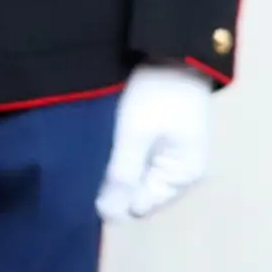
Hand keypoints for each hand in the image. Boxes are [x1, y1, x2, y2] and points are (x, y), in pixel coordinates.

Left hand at [100, 63, 217, 219]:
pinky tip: (108, 145)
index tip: (87, 182)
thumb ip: (123, 176)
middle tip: (90, 164)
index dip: (112, 198)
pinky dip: (124, 157)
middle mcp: (183, 174)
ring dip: (118, 170)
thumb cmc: (157, 95)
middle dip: (115, 184)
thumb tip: (109, 217)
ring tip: (97, 152)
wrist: (174, 55)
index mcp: (183, 176)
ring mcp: (175, 158)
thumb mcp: (135, 135)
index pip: (139, 207)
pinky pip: (140, 163)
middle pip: (139, 194)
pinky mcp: (165, 144)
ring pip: (137, 178)